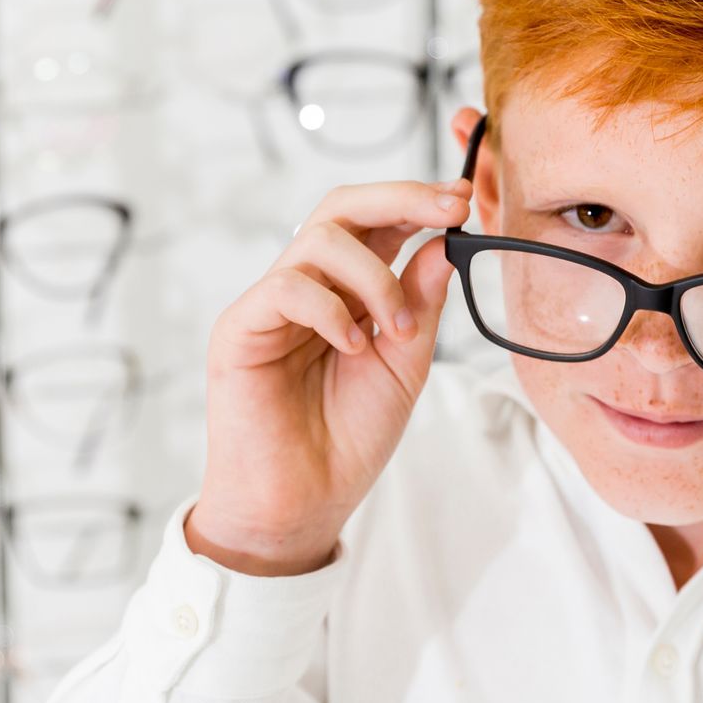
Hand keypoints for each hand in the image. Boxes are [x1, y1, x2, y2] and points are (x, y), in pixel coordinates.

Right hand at [185, 177, 469, 575]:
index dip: (417, 201)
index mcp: (347, 293)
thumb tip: (446, 243)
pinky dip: (330, 309)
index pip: (377, 223)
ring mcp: (270, 305)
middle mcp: (308, 288)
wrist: (304, 503)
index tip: (462, 199)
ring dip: (374, 278)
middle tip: (447, 207)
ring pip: (318, 239)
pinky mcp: (240, 329)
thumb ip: (421, 306)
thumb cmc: (348, 438)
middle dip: (400, 198)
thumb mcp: (405, 366)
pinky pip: (286, 287)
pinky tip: (352, 346)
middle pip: (342, 207)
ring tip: (394, 331)